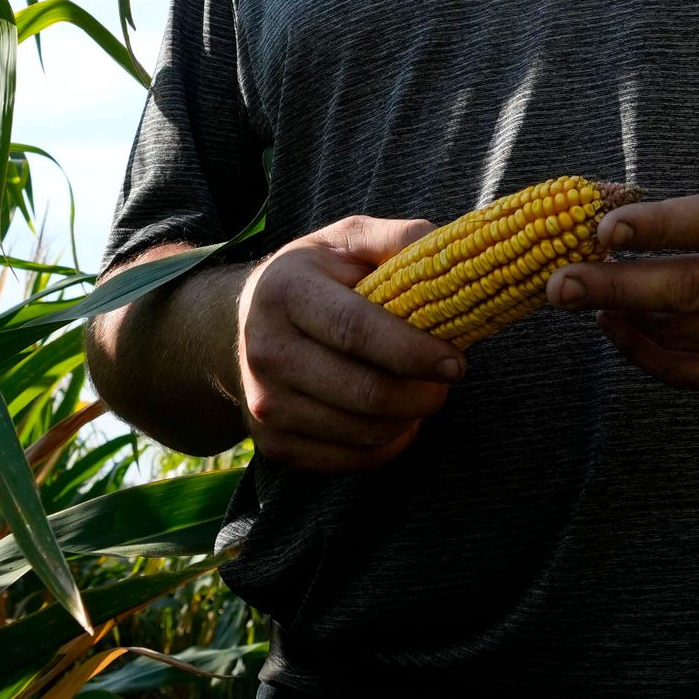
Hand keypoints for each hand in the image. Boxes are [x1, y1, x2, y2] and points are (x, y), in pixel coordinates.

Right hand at [233, 216, 466, 471]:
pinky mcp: (275, 446)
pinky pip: (352, 460)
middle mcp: (266, 351)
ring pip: (363, 433)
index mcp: (285, 292)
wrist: (242, 326)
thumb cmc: (315, 277)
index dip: (412, 350)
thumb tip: (450, 251)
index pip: (355, 330)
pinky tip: (394, 416)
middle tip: (448, 380)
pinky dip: (388, 444)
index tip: (456, 361)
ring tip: (420, 391)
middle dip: (422, 393)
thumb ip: (400, 238)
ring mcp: (265, 405)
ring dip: (409, 418)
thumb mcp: (349, 239)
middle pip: (363, 392)